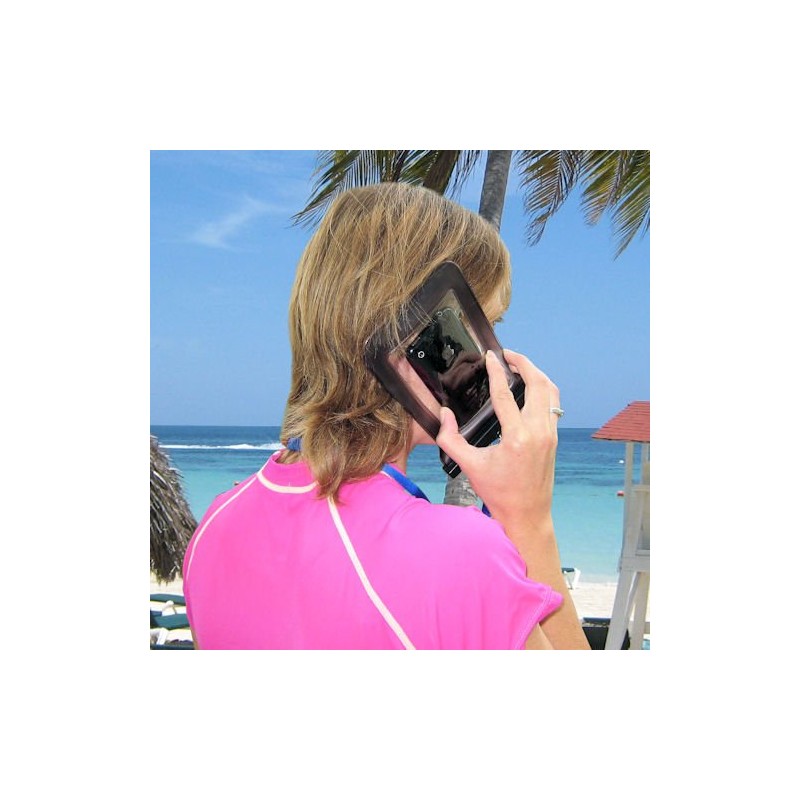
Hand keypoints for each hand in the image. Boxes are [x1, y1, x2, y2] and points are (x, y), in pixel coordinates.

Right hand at [436, 348, 560, 531]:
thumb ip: (450, 438)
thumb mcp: (469, 465)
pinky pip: (553, 404)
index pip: (506, 394)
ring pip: (550, 391)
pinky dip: (543, 388)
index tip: (491, 356)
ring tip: (519, 364)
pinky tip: (530, 386)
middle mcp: (538, 432)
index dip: (496, 372)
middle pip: (537, 384)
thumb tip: (444, 414)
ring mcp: (549, 434)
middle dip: (524, 363)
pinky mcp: (553, 438)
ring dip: (536, 373)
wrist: (526, 514)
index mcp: (516, 437)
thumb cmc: (498, 492)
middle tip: (507, 354)